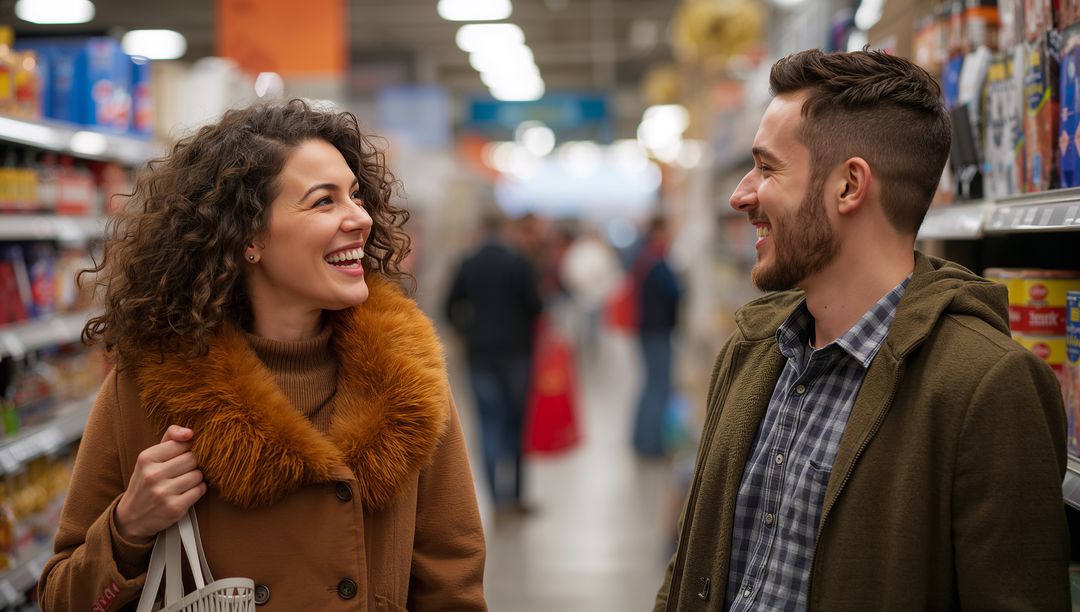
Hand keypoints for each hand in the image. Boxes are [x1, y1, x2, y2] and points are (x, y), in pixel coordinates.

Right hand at [115, 425, 206, 543]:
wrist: (131, 518)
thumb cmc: (146, 482)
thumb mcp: (150, 458)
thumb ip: (170, 439)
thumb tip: (190, 432)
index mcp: (146, 458)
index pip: (182, 444)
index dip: (187, 449)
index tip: (182, 455)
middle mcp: (153, 475)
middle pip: (192, 459)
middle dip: (193, 464)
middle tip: (184, 470)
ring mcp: (163, 493)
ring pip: (198, 475)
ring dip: (196, 478)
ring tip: (184, 482)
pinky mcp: (174, 508)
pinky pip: (200, 490)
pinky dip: (198, 490)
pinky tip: (187, 492)